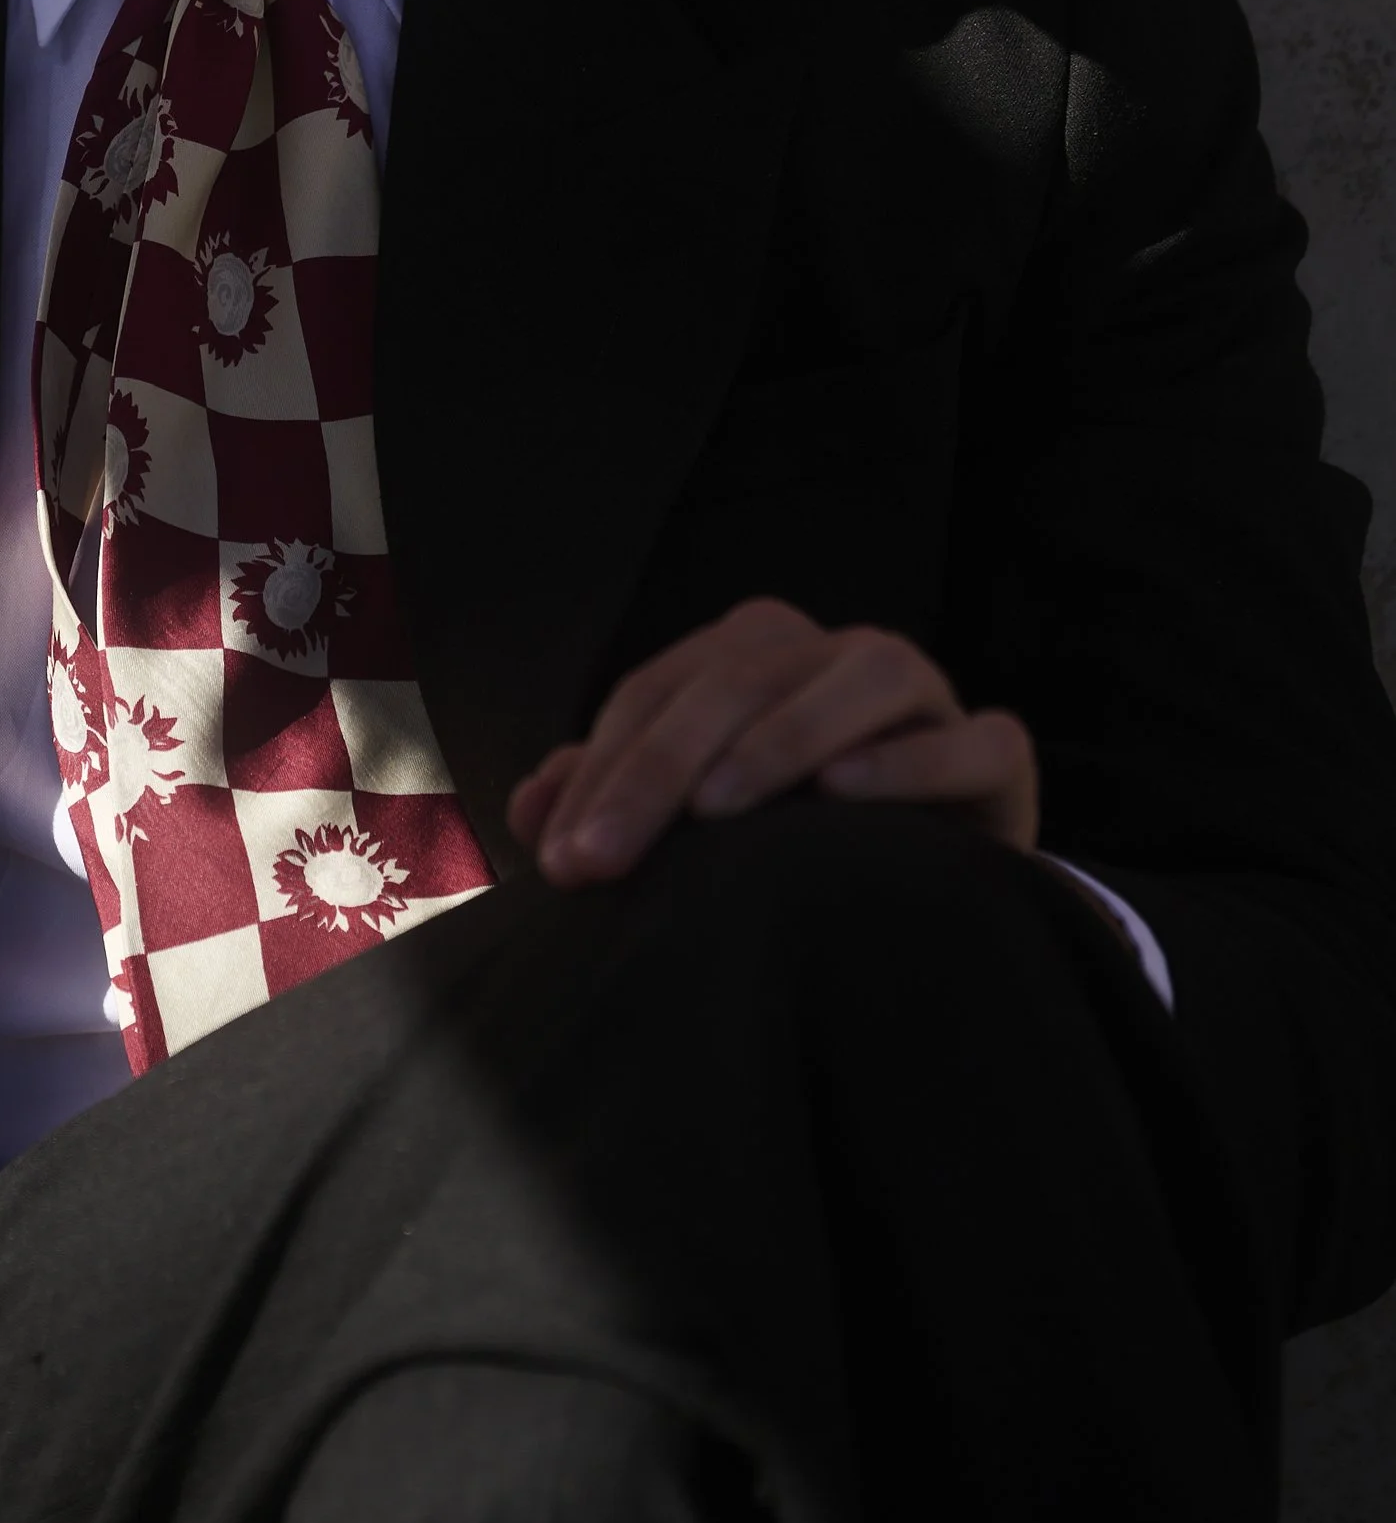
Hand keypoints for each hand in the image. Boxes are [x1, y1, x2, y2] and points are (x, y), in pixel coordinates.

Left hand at [508, 596, 1038, 887]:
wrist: (944, 869)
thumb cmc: (799, 832)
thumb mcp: (702, 813)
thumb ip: (614, 795)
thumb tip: (526, 808)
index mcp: (751, 652)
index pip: (656, 696)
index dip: (600, 774)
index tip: (559, 863)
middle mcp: (831, 652)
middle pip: (734, 685)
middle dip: (657, 771)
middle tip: (603, 862)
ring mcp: (922, 690)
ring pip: (853, 683)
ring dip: (779, 739)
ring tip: (715, 809)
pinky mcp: (996, 747)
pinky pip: (964, 739)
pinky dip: (906, 761)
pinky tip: (846, 792)